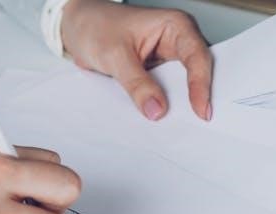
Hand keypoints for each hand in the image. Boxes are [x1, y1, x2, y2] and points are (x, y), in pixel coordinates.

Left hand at [61, 0, 212, 120]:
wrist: (74, 26)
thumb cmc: (94, 25)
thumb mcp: (114, 55)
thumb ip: (136, 83)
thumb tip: (157, 109)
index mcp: (174, 25)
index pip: (196, 56)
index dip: (201, 85)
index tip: (200, 111)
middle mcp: (175, 41)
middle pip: (195, 72)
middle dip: (195, 97)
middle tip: (196, 125)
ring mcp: (164, 58)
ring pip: (179, 86)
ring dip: (177, 104)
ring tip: (179, 127)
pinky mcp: (153, 73)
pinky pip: (162, 92)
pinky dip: (160, 104)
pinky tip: (158, 119)